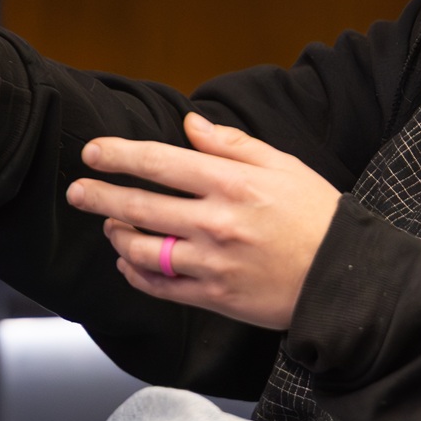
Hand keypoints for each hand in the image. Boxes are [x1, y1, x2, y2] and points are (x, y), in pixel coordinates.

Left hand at [67, 113, 342, 328]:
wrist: (344, 277)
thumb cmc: (316, 215)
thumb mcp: (282, 165)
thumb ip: (232, 144)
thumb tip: (190, 123)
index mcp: (233, 183)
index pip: (160, 163)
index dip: (119, 155)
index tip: (91, 152)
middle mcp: (217, 222)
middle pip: (140, 206)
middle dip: (100, 196)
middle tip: (76, 191)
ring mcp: (213, 263)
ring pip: (144, 250)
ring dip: (118, 236)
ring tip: (110, 226)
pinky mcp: (215, 297)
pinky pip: (160, 286)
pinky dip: (136, 274)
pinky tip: (128, 263)